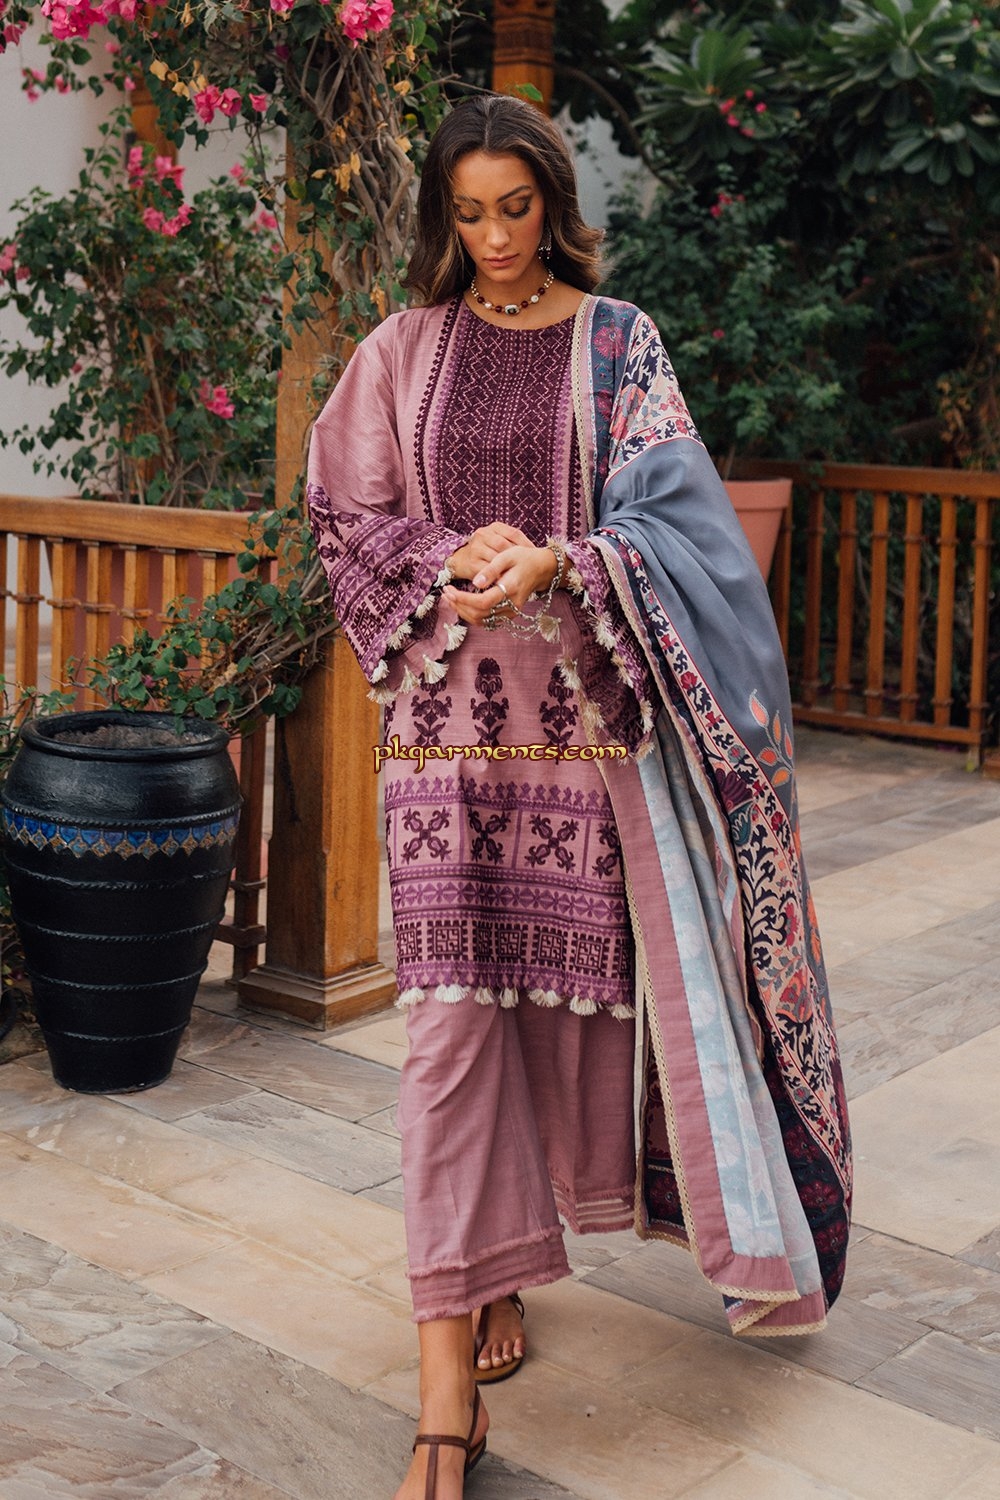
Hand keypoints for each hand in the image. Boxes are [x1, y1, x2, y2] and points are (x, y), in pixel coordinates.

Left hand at [442, 544, 557, 627]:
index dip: (463, 599)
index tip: (449, 590)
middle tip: (445, 593)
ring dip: (463, 612)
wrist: (541, 568)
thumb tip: (475, 582)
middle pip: (480, 614)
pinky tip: (463, 605)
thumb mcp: (506, 556)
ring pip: (482, 621)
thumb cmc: (523, 558)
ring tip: (450, 599)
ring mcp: (511, 612)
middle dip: (459, 605)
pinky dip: (472, 615)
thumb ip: (491, 569)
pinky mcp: (509, 615)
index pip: (482, 602)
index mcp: (511, 588)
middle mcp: (512, 604)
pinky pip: (487, 621)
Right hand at [446, 523, 529, 581]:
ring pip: (497, 559)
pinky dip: (498, 576)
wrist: (461, 559)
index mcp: (494, 527)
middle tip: (527, 566)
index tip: (535, 554)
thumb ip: (512, 542)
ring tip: (519, 575)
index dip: (525, 544)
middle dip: (517, 557)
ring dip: (508, 568)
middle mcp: (483, 534)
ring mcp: (476, 548)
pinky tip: (506, 581)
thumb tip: (535, 551)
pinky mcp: (472, 563)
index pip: (513, 533)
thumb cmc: (486, 550)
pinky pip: (488, 571)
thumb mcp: (498, 540)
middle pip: (505, 546)